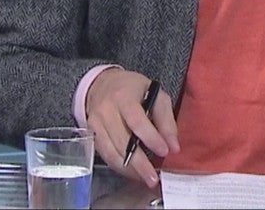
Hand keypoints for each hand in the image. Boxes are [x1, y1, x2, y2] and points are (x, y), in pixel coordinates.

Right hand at [85, 68, 178, 187]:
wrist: (102, 84)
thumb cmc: (134, 90)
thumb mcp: (156, 95)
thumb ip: (166, 120)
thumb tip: (174, 147)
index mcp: (124, 96)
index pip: (136, 121)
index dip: (151, 138)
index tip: (164, 151)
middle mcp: (106, 110)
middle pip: (122, 141)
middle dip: (139, 163)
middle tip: (153, 178)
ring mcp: (95, 124)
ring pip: (111, 152)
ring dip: (129, 170)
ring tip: (145, 179)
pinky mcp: (91, 135)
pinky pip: (105, 155)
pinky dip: (120, 167)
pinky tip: (133, 173)